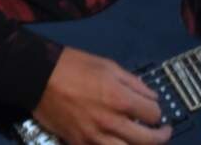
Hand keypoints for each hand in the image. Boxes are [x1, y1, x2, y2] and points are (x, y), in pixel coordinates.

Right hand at [32, 46, 171, 144]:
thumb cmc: (73, 65)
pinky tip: (118, 142)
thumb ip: (133, 82)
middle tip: (162, 131)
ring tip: (143, 141)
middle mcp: (111, 122)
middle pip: (148, 140)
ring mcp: (95, 137)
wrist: (38, 76)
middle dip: (161, 136)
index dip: (158, 112)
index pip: (153, 114)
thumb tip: (152, 96)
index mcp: (120, 98)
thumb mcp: (107, 64)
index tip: (154, 109)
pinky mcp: (80, 144)